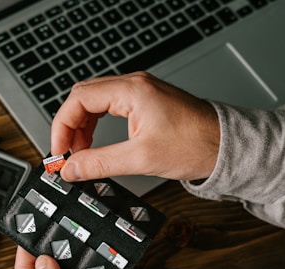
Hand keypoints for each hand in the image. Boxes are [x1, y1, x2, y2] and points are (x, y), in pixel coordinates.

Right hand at [51, 72, 219, 181]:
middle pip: (83, 98)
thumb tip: (71, 169)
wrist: (225, 145)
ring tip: (81, 152)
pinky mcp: (144, 101)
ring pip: (94, 102)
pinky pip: (108, 107)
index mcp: (131, 91)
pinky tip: (96, 143)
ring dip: (82, 127)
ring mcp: (139, 91)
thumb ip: (100, 163)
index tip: (59, 151)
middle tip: (67, 154)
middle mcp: (133, 85)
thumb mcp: (141, 158)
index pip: (78, 100)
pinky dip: (96, 125)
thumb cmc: (196, 145)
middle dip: (69, 127)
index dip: (62, 126)